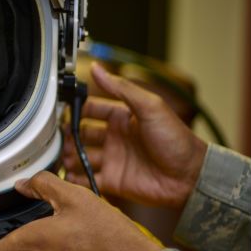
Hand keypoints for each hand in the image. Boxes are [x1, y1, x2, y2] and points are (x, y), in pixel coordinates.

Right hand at [63, 62, 207, 207]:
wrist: (190, 176)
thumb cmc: (176, 139)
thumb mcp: (149, 106)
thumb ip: (122, 88)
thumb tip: (99, 69)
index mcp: (123, 118)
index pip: (92, 109)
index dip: (77, 110)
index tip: (63, 112)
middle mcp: (116, 137)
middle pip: (83, 134)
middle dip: (69, 135)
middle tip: (60, 138)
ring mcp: (114, 159)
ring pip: (82, 156)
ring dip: (70, 155)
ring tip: (64, 156)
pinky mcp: (114, 181)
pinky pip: (89, 179)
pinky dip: (77, 178)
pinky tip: (69, 175)